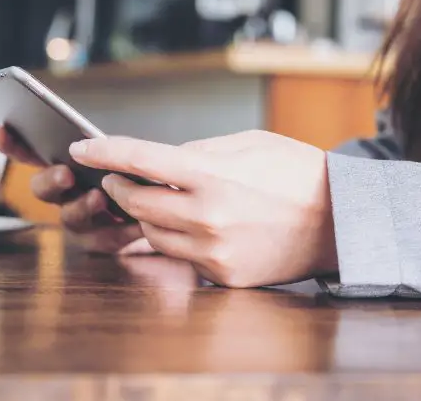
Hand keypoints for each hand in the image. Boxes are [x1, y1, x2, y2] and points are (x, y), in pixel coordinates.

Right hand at [0, 126, 152, 254]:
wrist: (164, 211)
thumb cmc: (138, 175)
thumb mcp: (124, 153)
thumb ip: (106, 148)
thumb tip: (94, 142)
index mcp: (64, 165)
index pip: (30, 153)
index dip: (13, 145)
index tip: (2, 131)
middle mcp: (65, 194)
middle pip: (42, 189)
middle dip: (50, 180)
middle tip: (64, 173)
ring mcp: (81, 220)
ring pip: (70, 217)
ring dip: (81, 207)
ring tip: (99, 197)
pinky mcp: (103, 241)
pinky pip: (105, 239)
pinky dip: (121, 231)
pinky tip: (136, 222)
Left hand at [68, 130, 337, 286]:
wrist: (340, 219)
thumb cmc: (295, 172)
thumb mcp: (247, 144)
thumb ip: (198, 152)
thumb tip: (158, 161)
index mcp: (210, 174)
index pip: (138, 159)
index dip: (102, 152)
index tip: (79, 148)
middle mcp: (206, 215)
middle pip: (134, 202)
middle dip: (118, 188)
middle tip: (117, 178)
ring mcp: (212, 250)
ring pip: (151, 233)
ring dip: (145, 216)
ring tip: (156, 200)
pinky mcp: (222, 276)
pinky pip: (181, 257)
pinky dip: (176, 239)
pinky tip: (189, 225)